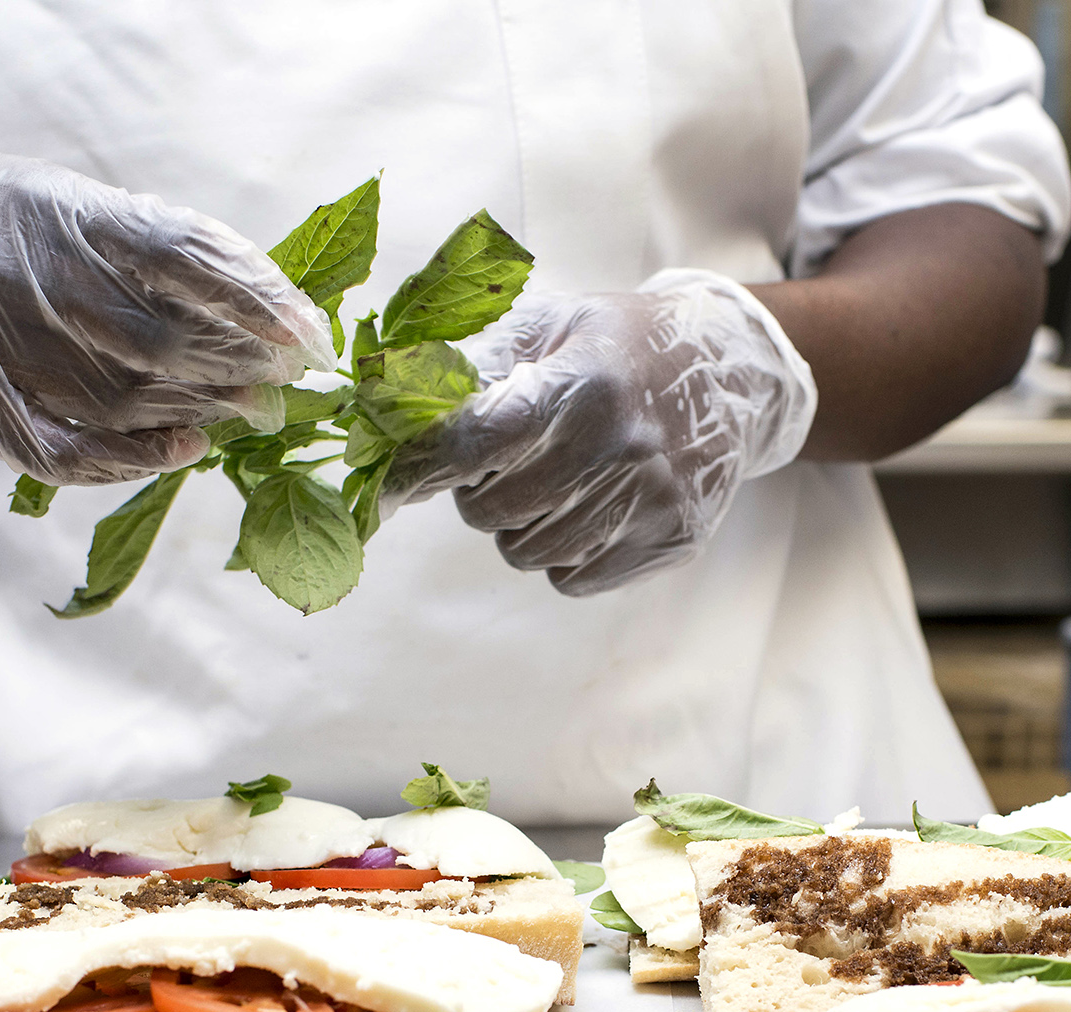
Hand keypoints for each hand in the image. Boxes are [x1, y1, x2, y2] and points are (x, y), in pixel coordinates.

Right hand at [0, 152, 334, 484]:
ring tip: (244, 412)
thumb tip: (250, 292)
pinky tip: (183, 453)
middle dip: (233, 367)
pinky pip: (64, 450)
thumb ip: (136, 240)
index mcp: (48, 208)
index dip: (248, 297)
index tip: (303, 330)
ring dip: (196, 414)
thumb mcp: (53, 203)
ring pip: (118, 400)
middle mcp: (14, 272)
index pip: (173, 254)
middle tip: (282, 383)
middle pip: (155, 340)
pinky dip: (132, 460)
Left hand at [383, 271, 815, 594]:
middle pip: (493, 513)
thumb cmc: (615, 348)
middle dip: (480, 496)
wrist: (729, 373)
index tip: (391, 483)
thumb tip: (386, 407)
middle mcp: (620, 445)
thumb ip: (472, 369)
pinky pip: (573, 579)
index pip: (473, 441)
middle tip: (507, 465)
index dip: (420, 467)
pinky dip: (564, 554)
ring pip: (528, 554)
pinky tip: (590, 508)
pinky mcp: (670, 539)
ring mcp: (651, 499)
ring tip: (556, 481)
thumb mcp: (549, 328)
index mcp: (582, 383)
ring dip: (522, 526)